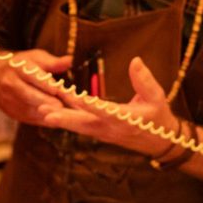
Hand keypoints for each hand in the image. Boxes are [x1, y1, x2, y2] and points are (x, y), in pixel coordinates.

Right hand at [0, 49, 71, 124]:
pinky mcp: (11, 113)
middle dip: (45, 101)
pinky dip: (41, 120)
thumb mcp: (34, 58)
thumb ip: (53, 62)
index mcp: (17, 68)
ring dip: (45, 114)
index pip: (31, 76)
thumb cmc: (20, 65)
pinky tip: (55, 120)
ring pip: (28, 109)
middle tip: (61, 106)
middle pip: (28, 95)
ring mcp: (9, 100)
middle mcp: (10, 84)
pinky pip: (28, 118)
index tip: (57, 89)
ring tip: (61, 116)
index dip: (45, 83)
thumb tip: (70, 60)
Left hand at [40, 57, 179, 156]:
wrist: (161, 142)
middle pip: (84, 124)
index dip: (90, 104)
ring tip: (42, 111)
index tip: (77, 98)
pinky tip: (52, 112)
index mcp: (124, 120)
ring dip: (61, 119)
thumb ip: (144, 80)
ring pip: (78, 126)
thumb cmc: (159, 117)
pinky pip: (80, 126)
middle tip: (46, 113)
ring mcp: (103, 133)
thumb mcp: (157, 97)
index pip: (104, 111)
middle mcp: (110, 129)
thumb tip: (135, 60)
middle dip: (65, 118)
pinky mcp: (99, 132)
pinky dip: (67, 120)